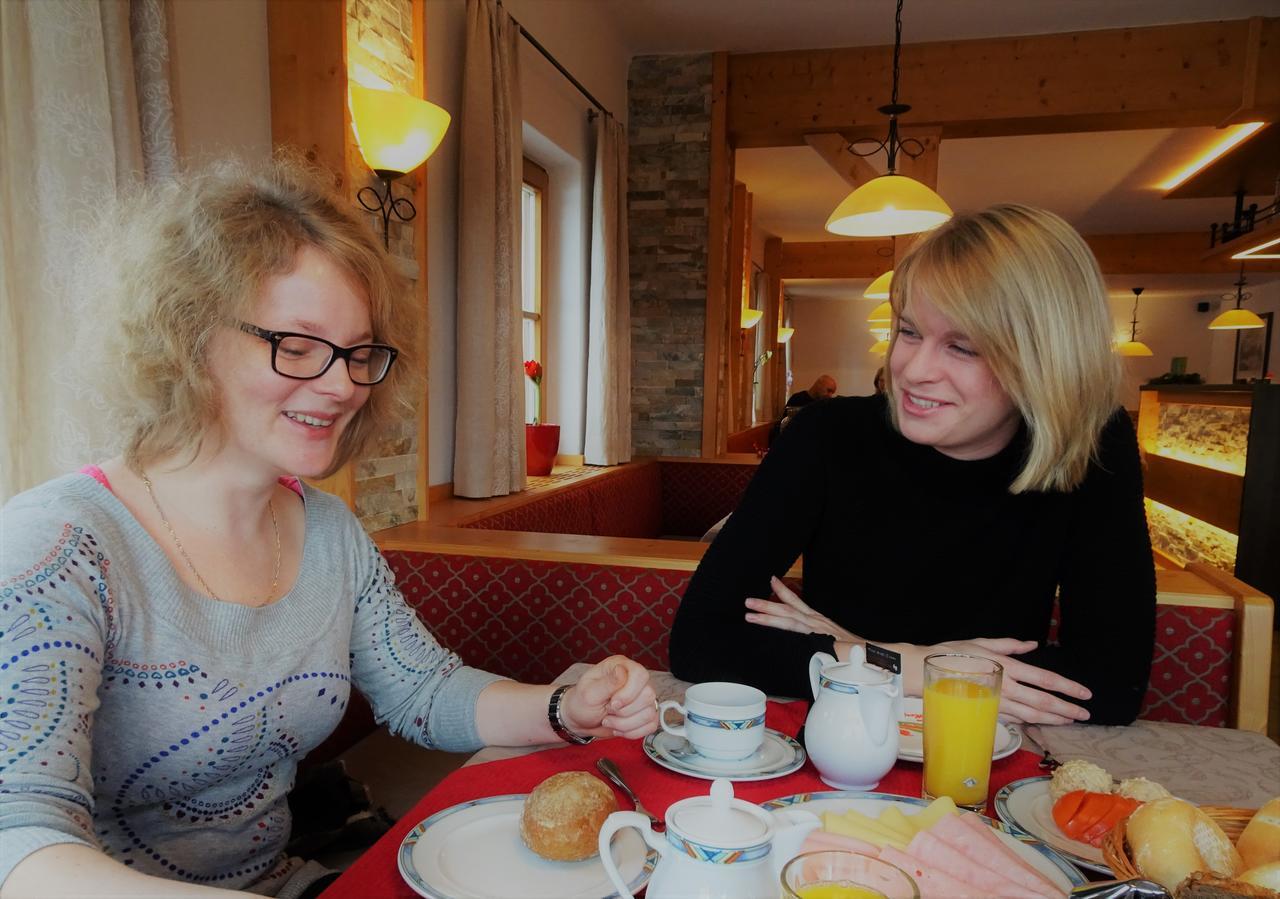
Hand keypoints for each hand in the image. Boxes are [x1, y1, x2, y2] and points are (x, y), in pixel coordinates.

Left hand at [559, 655, 657, 739]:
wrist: (580, 720)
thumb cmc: (581, 703)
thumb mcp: (589, 693)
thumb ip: (607, 683)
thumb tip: (622, 671)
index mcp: (621, 667)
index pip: (640, 675)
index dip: (629, 693)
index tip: (613, 704)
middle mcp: (634, 680)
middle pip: (648, 695)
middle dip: (625, 712)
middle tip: (608, 711)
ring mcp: (641, 697)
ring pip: (650, 713)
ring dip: (626, 724)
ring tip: (609, 720)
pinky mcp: (644, 714)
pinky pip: (651, 725)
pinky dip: (633, 732)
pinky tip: (619, 728)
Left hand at [744, 576, 857, 641]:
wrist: (874, 653)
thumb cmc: (854, 649)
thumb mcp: (832, 638)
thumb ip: (817, 637)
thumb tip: (804, 639)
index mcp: (818, 620)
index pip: (798, 601)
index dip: (783, 591)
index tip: (771, 580)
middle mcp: (816, 622)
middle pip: (788, 609)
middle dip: (767, 604)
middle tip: (748, 601)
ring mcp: (817, 631)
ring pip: (789, 621)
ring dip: (768, 618)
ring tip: (750, 615)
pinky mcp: (819, 642)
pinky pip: (798, 636)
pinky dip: (784, 633)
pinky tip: (769, 635)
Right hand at [897, 638, 1091, 725]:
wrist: (926, 674)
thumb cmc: (952, 654)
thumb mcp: (982, 642)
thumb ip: (1009, 645)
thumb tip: (1032, 644)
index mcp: (1008, 667)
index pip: (1045, 680)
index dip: (1067, 688)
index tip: (1084, 694)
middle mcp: (1006, 687)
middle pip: (1043, 702)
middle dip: (1066, 709)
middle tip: (1084, 714)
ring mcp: (998, 703)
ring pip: (1032, 715)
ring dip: (1053, 719)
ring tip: (1069, 721)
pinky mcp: (988, 713)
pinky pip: (1014, 719)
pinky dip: (1030, 722)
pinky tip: (1040, 723)